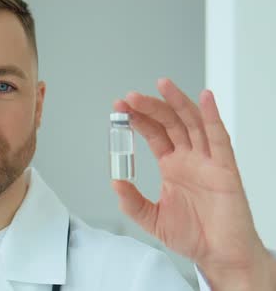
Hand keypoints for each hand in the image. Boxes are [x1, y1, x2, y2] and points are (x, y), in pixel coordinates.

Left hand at [111, 78, 274, 289]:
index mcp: (172, 166)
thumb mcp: (152, 218)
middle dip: (150, 107)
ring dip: (177, 103)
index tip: (120, 107)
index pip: (153, 134)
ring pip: (192, 123)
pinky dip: (212, 117)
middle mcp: (189, 158)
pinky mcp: (225, 168)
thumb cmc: (193, 236)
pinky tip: (204, 98)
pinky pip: (219, 138)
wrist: (220, 255)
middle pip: (169, 123)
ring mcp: (207, 161)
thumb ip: (133, 201)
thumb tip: (114, 183)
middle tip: (130, 97)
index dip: (138, 119)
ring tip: (162, 85)